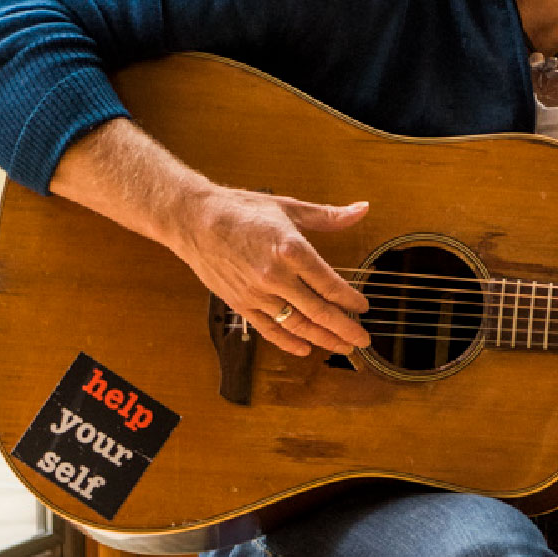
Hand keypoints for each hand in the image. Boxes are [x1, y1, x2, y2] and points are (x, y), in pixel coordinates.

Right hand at [172, 185, 370, 357]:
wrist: (194, 220)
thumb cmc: (241, 210)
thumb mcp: (289, 208)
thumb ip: (329, 216)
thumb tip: (362, 209)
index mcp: (291, 250)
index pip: (330, 284)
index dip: (350, 300)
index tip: (363, 307)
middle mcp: (276, 276)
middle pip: (319, 312)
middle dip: (345, 329)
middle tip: (363, 339)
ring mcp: (257, 293)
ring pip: (297, 325)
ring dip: (322, 339)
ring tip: (342, 347)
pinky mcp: (240, 303)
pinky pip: (268, 329)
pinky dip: (288, 342)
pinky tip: (305, 348)